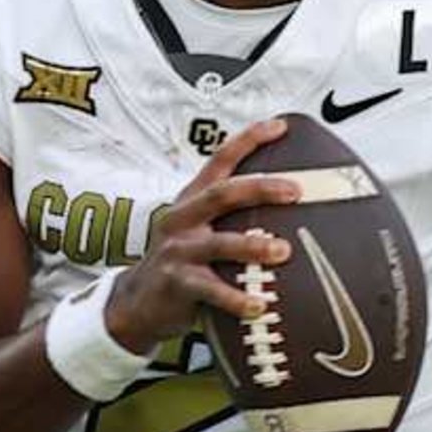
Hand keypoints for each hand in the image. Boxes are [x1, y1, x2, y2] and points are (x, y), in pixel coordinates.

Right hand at [101, 118, 303, 354]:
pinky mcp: (177, 283)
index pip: (220, 160)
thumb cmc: (181, 262)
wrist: (136, 302)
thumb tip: (286, 204)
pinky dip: (237, 298)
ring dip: (253, 246)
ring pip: (220, 243)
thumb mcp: (197, 230)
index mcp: (192, 201)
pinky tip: (260, 305)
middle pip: (223, 194)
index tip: (280, 126)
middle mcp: (183, 219)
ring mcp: (179, 250)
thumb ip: (229, 217)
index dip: (249, 140)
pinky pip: (212, 290)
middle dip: (260, 188)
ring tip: (282, 251)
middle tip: (295, 190)